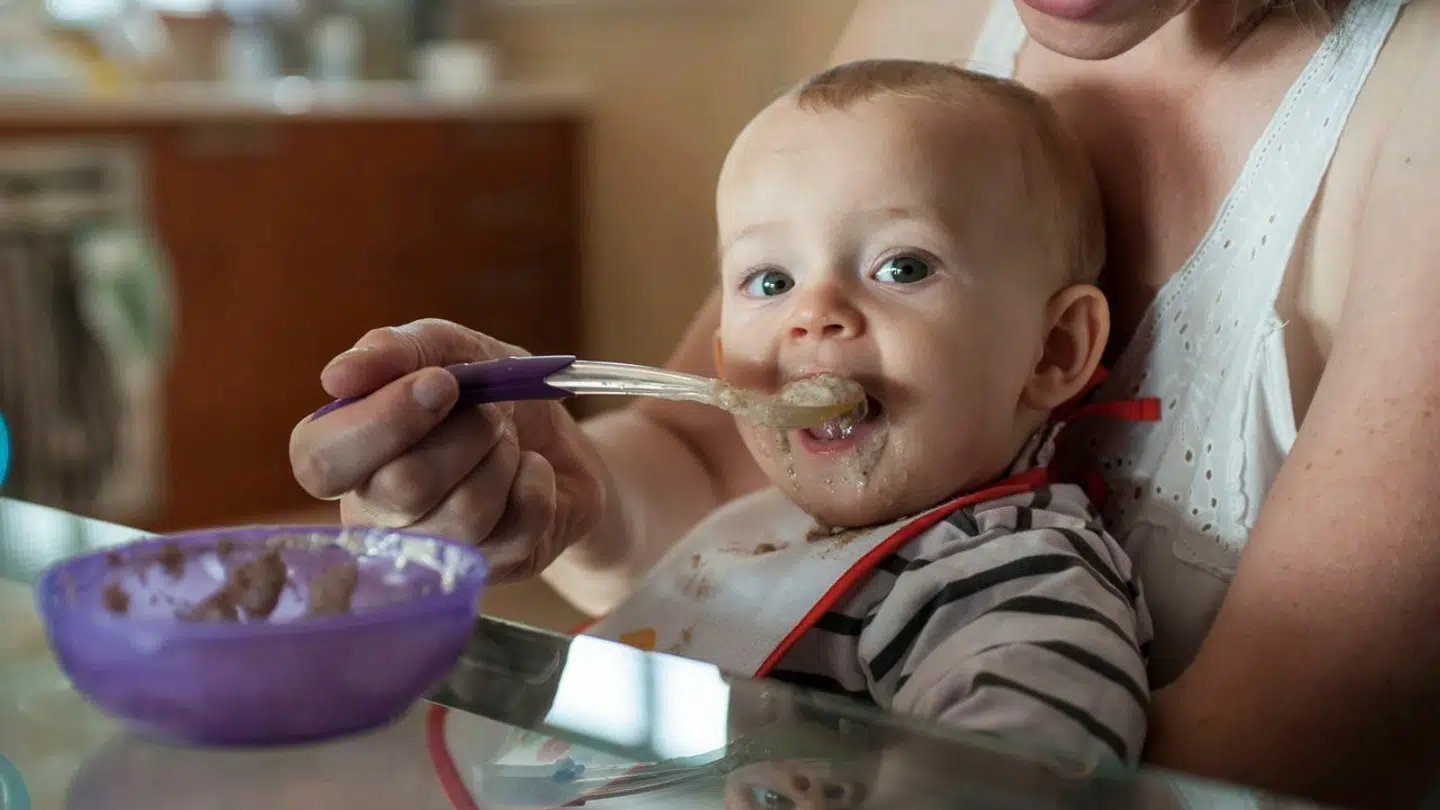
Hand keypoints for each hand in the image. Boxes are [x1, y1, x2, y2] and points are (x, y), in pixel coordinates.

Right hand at [289, 319, 606, 580]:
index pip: (319, 461)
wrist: (560, 436)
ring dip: (502, 456)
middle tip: (490, 409)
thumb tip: (337, 377)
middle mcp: (375, 512)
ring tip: (506, 440)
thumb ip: (396, 351)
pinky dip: (536, 479)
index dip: (379, 422)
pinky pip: (519, 525)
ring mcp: (431, 549)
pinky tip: (530, 470)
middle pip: (401, 487)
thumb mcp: (448, 350)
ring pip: (465, 513)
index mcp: (347, 453)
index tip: (440, 383)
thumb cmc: (485, 392)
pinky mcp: (490, 567)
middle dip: (465, 432)